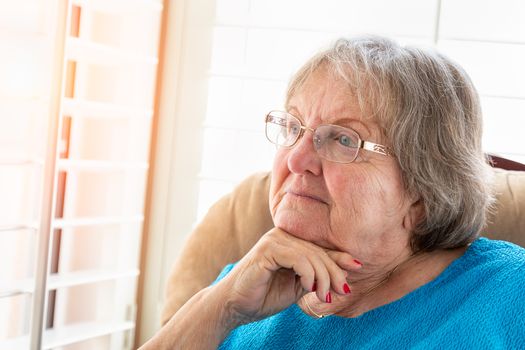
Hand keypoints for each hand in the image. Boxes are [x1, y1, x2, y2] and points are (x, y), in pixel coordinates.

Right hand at [213, 227, 361, 324]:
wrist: (236, 307)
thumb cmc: (265, 295)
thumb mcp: (300, 285)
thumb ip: (319, 274)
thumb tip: (352, 266)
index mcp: (290, 241)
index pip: (319, 248)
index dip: (339, 259)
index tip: (355, 270)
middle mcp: (282, 235)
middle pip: (318, 251)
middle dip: (334, 273)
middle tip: (340, 293)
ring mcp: (274, 239)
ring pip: (311, 255)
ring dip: (322, 279)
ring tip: (323, 297)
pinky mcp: (268, 249)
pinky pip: (298, 259)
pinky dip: (308, 275)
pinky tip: (308, 288)